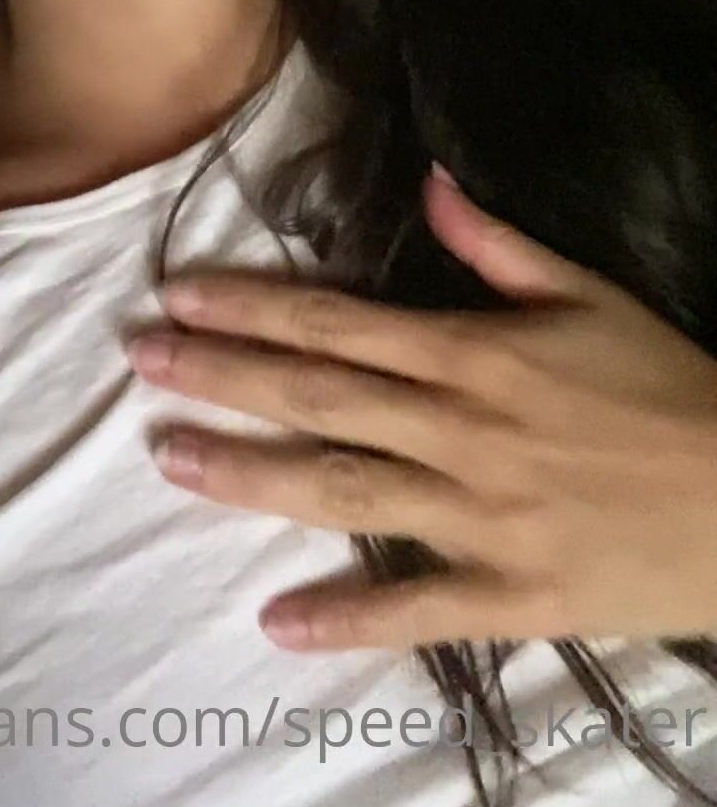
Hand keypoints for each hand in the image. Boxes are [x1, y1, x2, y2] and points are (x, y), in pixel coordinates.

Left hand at [124, 162, 716, 650]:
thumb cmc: (664, 387)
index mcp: (473, 352)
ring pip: (341, 490)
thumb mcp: (589, 295)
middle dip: (221, 373)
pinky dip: (346, 619)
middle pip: (317, 396)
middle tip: (141, 359)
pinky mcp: (506, 594)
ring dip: (247, 475)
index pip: (337, 322)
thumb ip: (498, 244)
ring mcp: (477, 516)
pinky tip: (277, 622)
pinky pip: (413, 609)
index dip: (251, 306)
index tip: (180, 293)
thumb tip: (428, 184)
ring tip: (168, 458)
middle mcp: (459, 430)